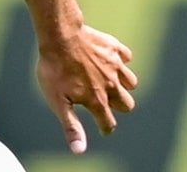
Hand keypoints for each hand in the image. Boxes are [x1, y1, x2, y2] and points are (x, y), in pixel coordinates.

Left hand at [36, 25, 137, 154]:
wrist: (60, 35)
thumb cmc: (54, 69)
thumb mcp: (57, 100)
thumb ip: (71, 125)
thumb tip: (79, 150)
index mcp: (97, 100)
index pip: (109, 123)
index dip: (105, 127)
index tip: (102, 127)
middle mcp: (111, 85)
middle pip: (127, 104)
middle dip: (118, 107)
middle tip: (104, 101)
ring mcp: (115, 66)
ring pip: (131, 82)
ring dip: (123, 85)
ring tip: (108, 81)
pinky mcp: (115, 48)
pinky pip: (127, 57)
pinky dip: (121, 60)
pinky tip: (109, 59)